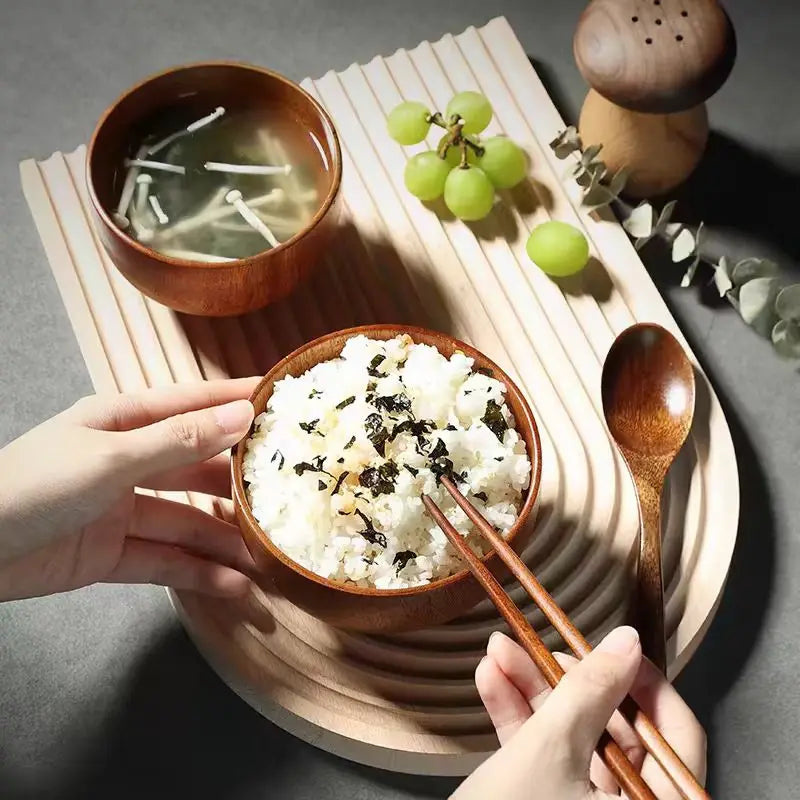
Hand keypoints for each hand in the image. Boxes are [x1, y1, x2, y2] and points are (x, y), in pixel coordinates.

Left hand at [0, 379, 259, 600]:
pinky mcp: (114, 555)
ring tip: (270, 555)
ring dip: (226, 539)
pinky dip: (200, 574)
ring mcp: (122, 510)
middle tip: (289, 492)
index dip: (236, 403)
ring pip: (188, 521)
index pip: (192, 405)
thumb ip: (179, 441)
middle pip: (197, 468)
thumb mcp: (111, 458)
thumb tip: (242, 415)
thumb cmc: (34, 485)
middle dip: (240, 483)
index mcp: (122, 421)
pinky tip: (235, 585)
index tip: (283, 400)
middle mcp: (129, 461)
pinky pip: (167, 561)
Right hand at [455, 627, 705, 798]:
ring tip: (499, 654)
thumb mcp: (550, 751)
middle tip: (537, 645)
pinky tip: (492, 684)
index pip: (677, 736)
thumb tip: (625, 643)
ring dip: (532, 694)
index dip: (644, 683)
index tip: (614, 647)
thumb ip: (590, 692)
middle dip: (565, 681)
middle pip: (615, 733)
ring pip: (574, 741)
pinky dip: (518, 722)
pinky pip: (546, 759)